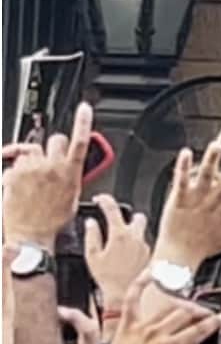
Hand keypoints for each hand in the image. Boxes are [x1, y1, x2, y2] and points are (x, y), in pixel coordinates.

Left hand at [1, 102, 92, 246]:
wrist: (30, 235)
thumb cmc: (52, 222)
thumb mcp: (72, 197)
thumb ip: (71, 176)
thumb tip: (69, 166)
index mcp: (70, 173)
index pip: (80, 140)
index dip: (83, 121)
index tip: (84, 108)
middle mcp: (51, 167)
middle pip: (54, 140)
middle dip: (53, 148)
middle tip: (50, 163)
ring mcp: (31, 169)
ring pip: (32, 151)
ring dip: (33, 160)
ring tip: (31, 180)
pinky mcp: (13, 174)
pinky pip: (14, 162)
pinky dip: (14, 169)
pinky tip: (17, 182)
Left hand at [76, 272, 220, 343]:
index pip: (200, 330)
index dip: (216, 322)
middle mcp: (156, 335)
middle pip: (187, 314)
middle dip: (202, 313)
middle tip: (209, 315)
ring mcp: (140, 327)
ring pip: (169, 307)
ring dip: (183, 305)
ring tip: (191, 307)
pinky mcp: (126, 326)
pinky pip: (134, 299)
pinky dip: (141, 284)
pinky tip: (150, 273)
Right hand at [82, 195, 149, 314]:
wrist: (123, 294)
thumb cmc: (106, 277)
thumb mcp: (92, 255)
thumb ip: (91, 235)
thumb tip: (91, 223)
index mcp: (119, 234)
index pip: (113, 208)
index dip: (104, 200)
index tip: (99, 199)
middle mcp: (135, 237)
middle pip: (136, 215)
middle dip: (126, 216)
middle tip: (115, 222)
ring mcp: (144, 245)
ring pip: (141, 229)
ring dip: (131, 230)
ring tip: (119, 240)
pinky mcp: (149, 254)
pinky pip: (143, 242)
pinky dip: (135, 243)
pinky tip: (125, 253)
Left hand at [151, 140, 220, 270]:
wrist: (178, 255)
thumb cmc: (207, 247)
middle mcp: (214, 202)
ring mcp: (196, 199)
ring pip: (206, 176)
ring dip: (212, 159)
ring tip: (218, 145)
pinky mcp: (178, 198)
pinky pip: (180, 179)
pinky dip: (183, 166)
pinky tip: (186, 152)